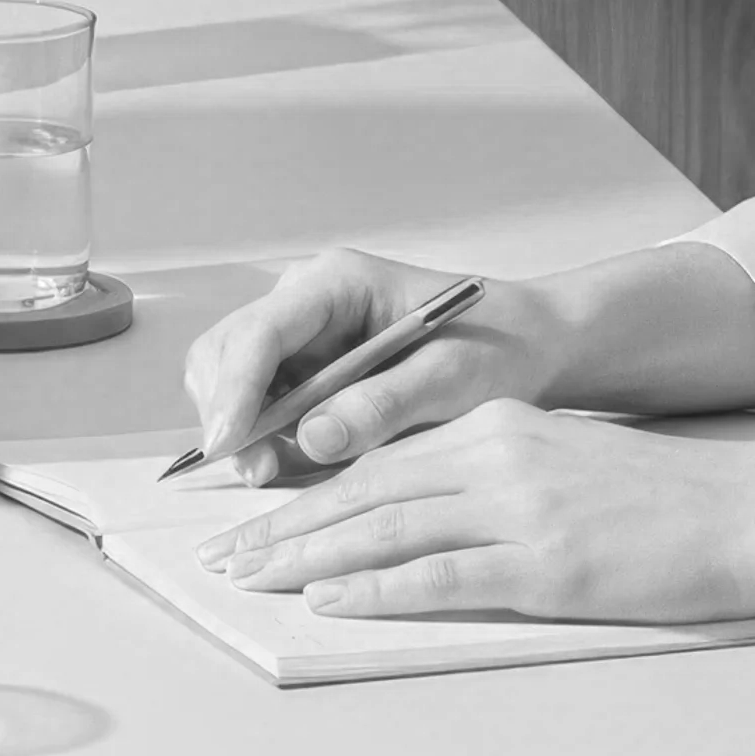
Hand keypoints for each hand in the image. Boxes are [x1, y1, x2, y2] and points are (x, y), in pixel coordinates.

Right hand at [182, 248, 559, 481]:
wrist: (527, 348)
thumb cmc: (497, 351)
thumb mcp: (451, 380)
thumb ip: (381, 405)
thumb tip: (310, 439)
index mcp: (336, 283)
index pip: (261, 331)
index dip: (236, 389)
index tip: (229, 444)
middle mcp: (305, 299)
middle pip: (227, 349)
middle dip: (228, 412)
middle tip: (255, 472)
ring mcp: (300, 331)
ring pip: (230, 375)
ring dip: (240, 426)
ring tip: (271, 471)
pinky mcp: (305, 364)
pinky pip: (257, 398)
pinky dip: (259, 432)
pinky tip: (285, 460)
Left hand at [206, 400, 754, 623]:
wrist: (750, 513)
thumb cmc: (661, 502)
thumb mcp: (560, 465)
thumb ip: (488, 480)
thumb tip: (417, 516)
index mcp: (494, 429)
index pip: (375, 460)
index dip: (305, 491)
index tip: (251, 517)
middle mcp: (495, 458)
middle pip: (363, 491)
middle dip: (283, 524)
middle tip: (220, 553)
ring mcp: (520, 511)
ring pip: (386, 529)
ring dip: (307, 556)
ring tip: (250, 577)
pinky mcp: (548, 565)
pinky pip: (441, 576)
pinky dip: (377, 588)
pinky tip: (331, 601)